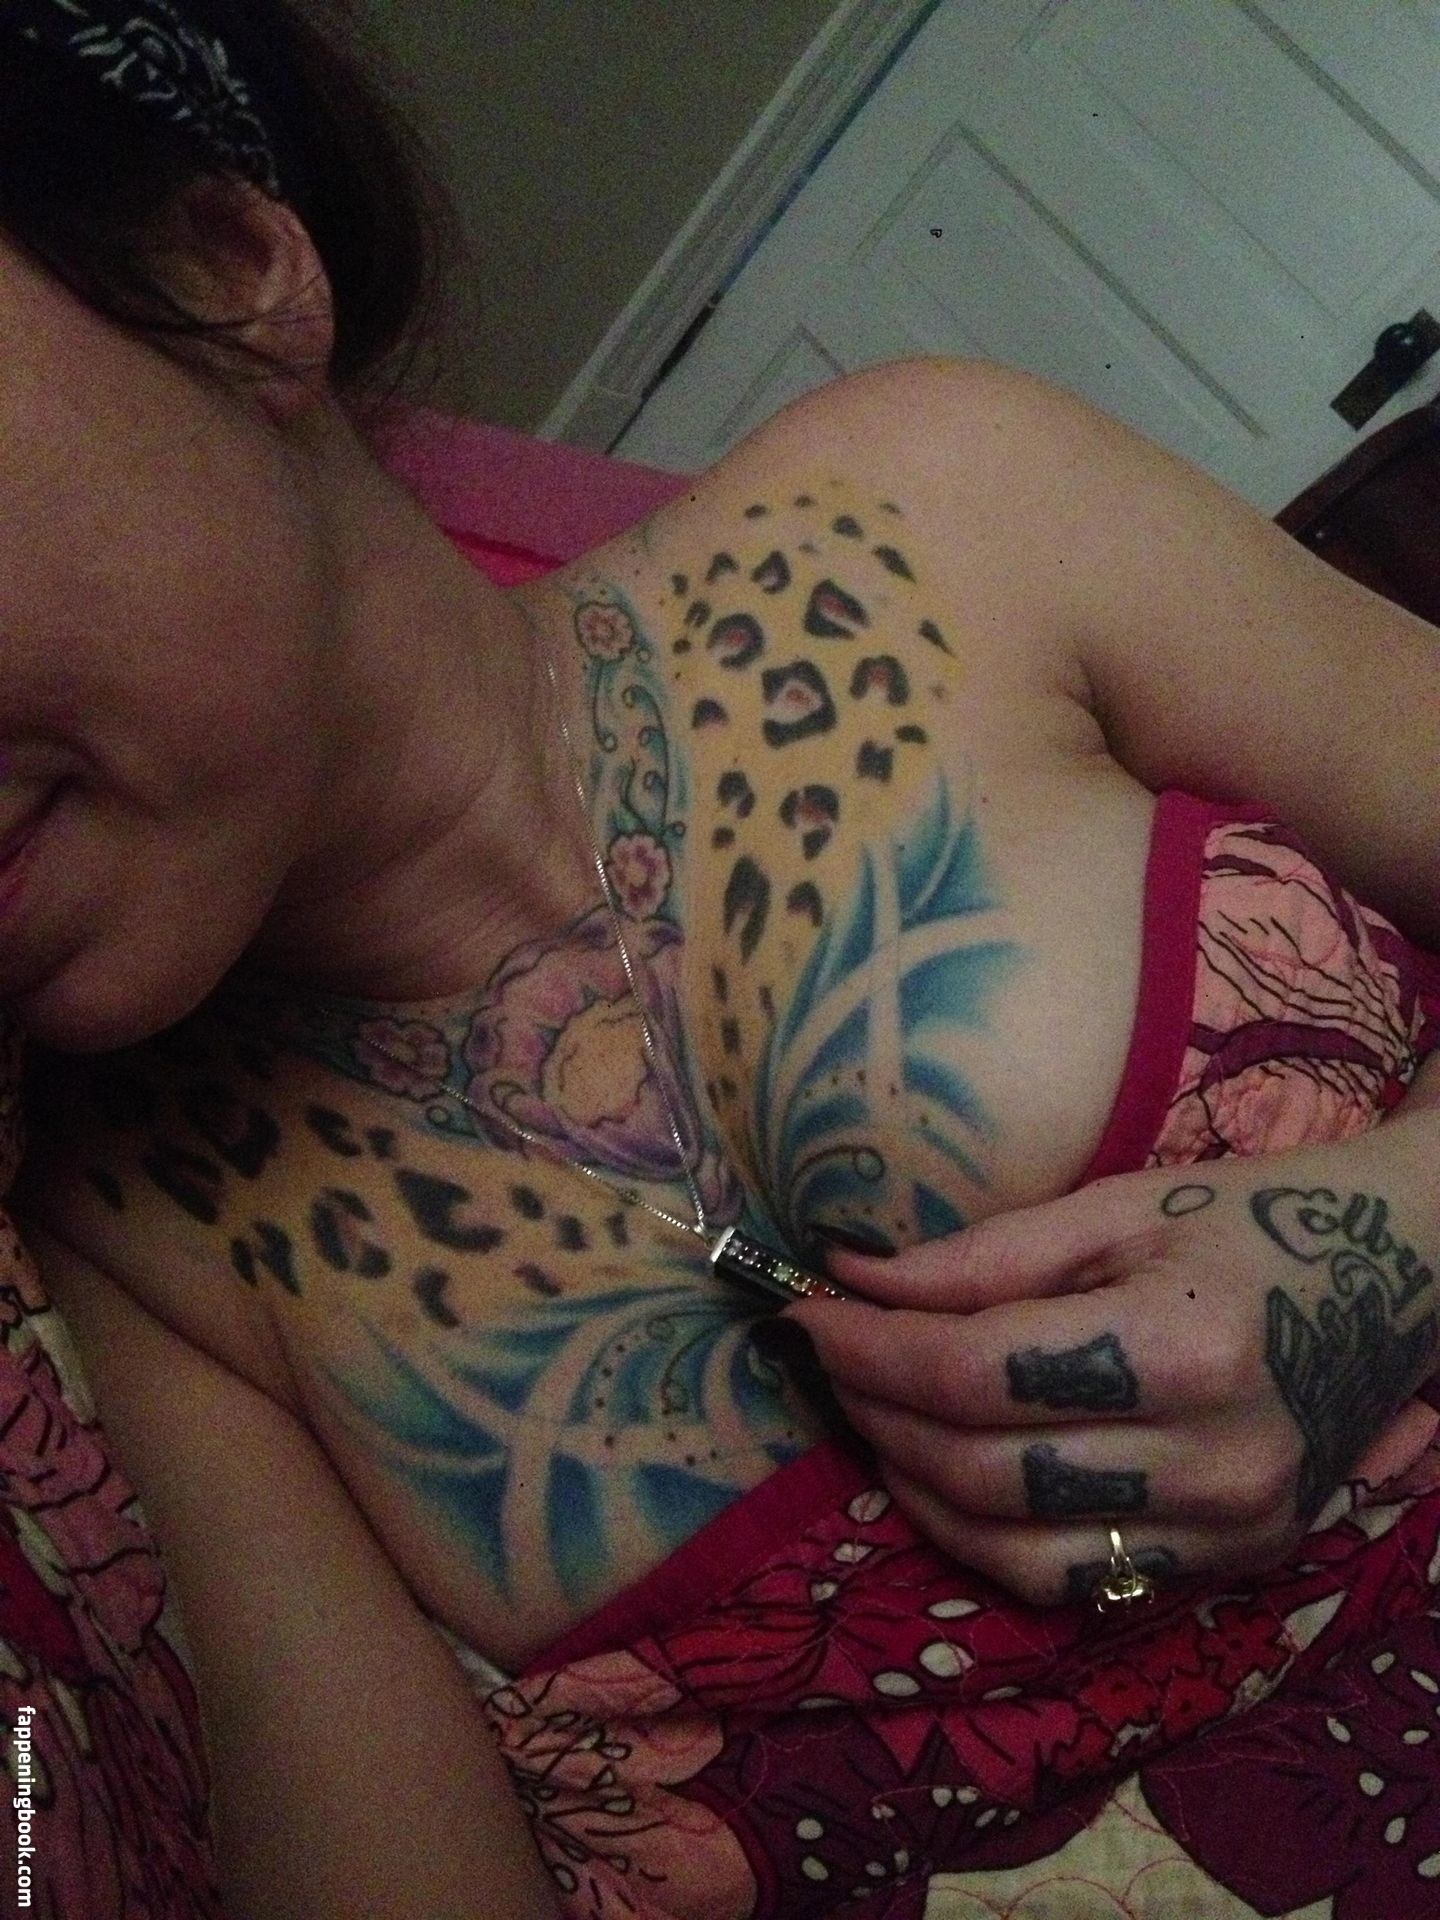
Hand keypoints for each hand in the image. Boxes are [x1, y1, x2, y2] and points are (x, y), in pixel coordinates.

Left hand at [785, 1115, 1439, 1606]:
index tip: (803, 1311)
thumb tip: (849, 1280)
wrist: (1398, 1278)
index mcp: (1187, 1346)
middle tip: (828, 1354)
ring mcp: (1227, 1531)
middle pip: (980, 1467)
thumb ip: (979, 1256)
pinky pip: (1068, 1580)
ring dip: (911, 1482)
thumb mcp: (1117, 1207)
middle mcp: (1213, 1461)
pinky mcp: (1228, 1567)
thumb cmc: (1251, 1218)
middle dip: (874, 1409)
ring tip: (870, 1411)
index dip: (868, 1349)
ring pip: (1010, 1548)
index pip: (976, 1372)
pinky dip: (980, 1536)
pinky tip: (941, 1472)